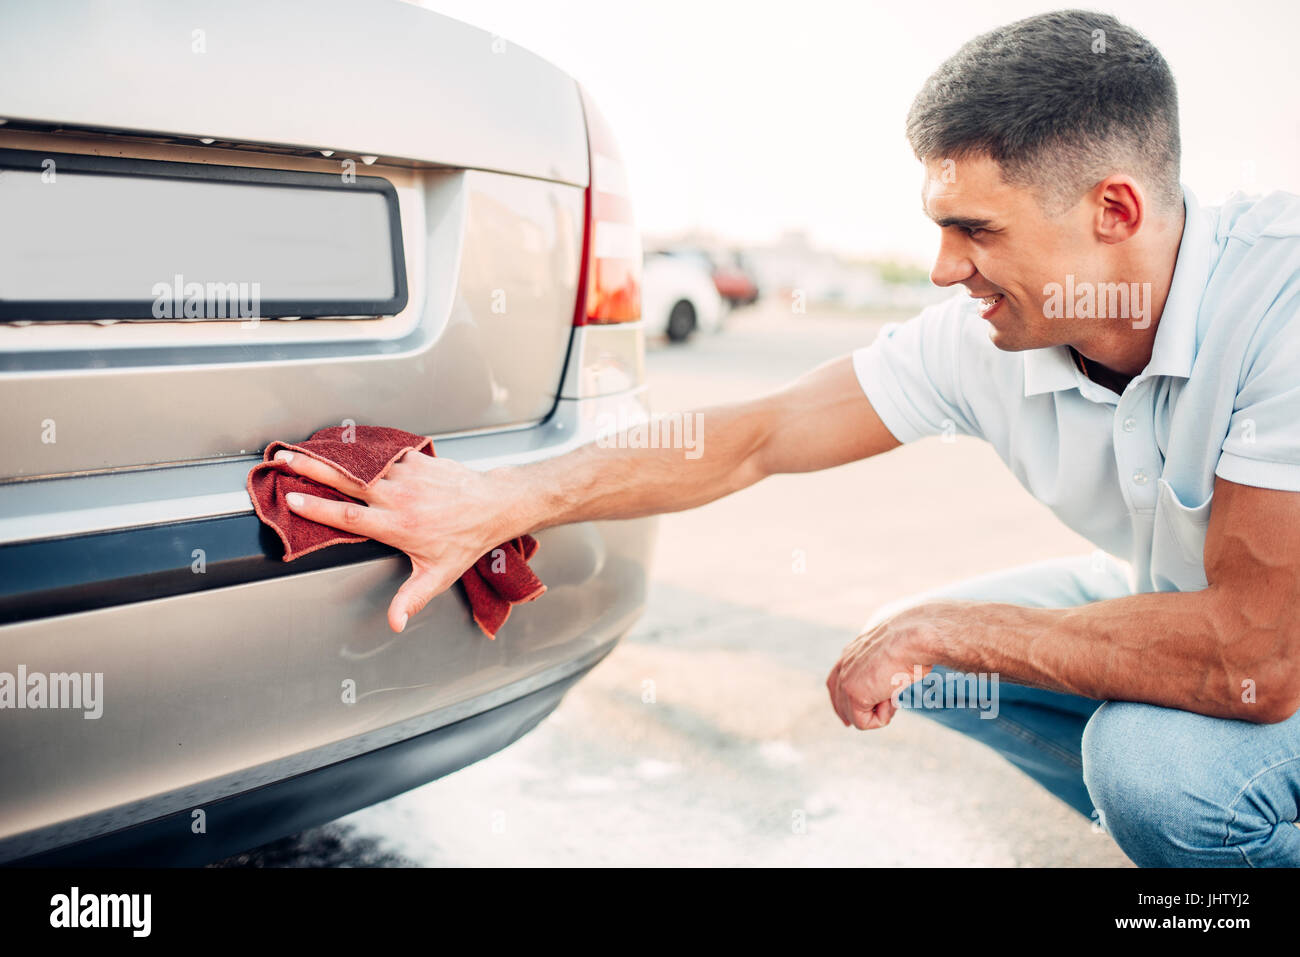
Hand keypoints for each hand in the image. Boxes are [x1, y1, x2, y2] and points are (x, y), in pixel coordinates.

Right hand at [271, 449, 519, 632]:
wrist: (493, 505)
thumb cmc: (465, 540)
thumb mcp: (438, 575)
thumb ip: (412, 598)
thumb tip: (396, 624)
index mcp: (397, 526)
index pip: (348, 516)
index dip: (317, 508)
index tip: (292, 499)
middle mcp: (398, 497)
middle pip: (346, 480)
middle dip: (312, 468)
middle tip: (285, 458)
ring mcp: (407, 474)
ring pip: (362, 462)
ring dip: (333, 456)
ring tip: (304, 449)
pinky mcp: (416, 459)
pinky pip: (382, 452)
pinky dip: (361, 450)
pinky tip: (343, 446)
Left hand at [826, 602, 950, 729]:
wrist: (915, 639)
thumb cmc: (914, 645)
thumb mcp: (893, 656)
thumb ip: (880, 671)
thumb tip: (884, 690)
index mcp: (850, 653)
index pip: (834, 683)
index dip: (841, 704)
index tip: (848, 721)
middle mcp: (843, 665)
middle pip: (839, 703)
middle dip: (862, 713)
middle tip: (889, 699)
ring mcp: (845, 680)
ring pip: (854, 716)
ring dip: (879, 711)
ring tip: (894, 691)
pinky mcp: (853, 693)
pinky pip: (863, 722)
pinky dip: (882, 717)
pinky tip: (892, 697)